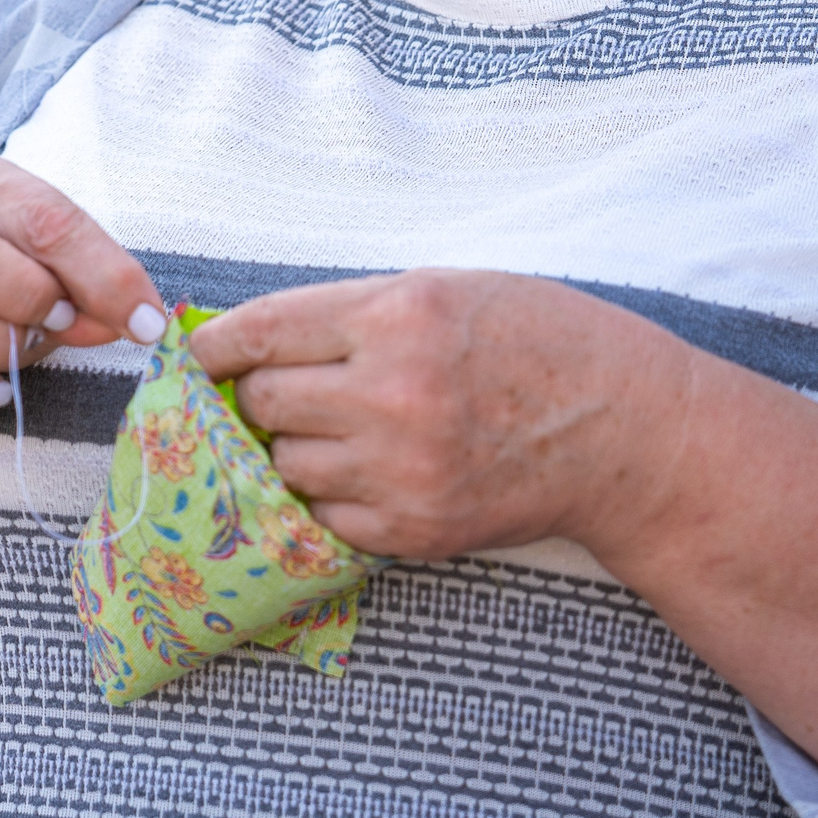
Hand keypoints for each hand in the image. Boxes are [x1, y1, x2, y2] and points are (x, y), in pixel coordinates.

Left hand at [188, 269, 697, 564]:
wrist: (625, 430)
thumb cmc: (539, 340)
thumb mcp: (446, 289)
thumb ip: (351, 312)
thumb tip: (256, 339)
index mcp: (398, 315)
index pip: (263, 330)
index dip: (215, 344)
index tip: (193, 352)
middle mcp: (392, 391)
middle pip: (263, 402)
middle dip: (261, 396)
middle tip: (284, 391)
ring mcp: (402, 468)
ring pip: (288, 462)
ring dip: (297, 447)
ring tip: (341, 430)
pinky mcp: (413, 529)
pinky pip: (327, 516)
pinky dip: (333, 496)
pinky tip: (369, 471)